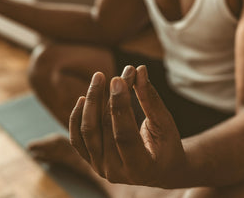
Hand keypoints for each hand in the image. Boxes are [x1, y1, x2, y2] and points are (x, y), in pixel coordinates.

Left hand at [69, 65, 187, 188]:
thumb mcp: (164, 124)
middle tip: (117, 74)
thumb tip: (140, 70)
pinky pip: (77, 138)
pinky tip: (83, 98)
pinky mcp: (90, 161)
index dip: (120, 106)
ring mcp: (100, 168)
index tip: (118, 79)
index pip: (124, 135)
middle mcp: (116, 172)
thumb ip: (150, 99)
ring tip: (99, 78)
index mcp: (140, 168)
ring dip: (92, 101)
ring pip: (88, 131)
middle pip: (105, 129)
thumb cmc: (166, 145)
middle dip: (110, 97)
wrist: (158, 169)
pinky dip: (77, 117)